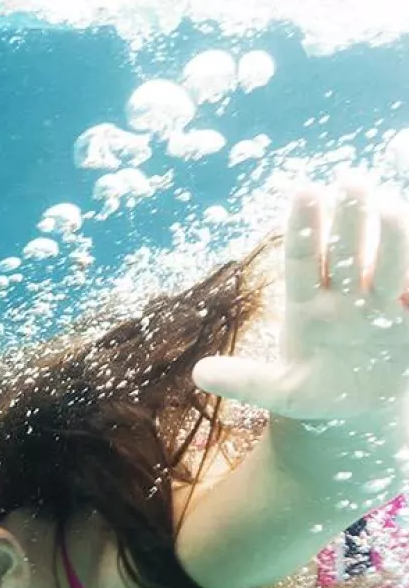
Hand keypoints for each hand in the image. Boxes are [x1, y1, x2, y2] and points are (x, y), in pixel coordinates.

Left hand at [193, 173, 408, 424]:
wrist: (361, 406)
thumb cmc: (317, 390)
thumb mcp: (282, 392)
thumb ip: (246, 381)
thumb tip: (198, 373)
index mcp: (307, 306)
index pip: (301, 260)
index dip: (302, 229)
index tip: (304, 190)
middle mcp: (345, 296)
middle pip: (345, 253)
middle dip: (350, 219)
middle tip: (352, 181)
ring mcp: (381, 305)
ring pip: (387, 266)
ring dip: (393, 238)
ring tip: (392, 208)